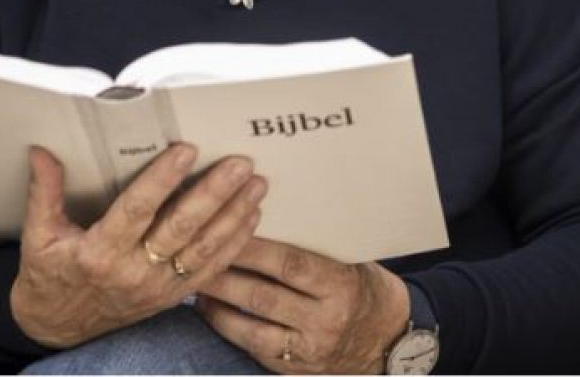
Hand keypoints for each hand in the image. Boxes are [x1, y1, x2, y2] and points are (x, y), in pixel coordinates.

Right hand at [10, 143, 265, 348]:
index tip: (186, 151)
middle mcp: (132, 272)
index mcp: (98, 253)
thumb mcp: (38, 236)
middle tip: (239, 165)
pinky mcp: (171, 297)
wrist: (57, 328)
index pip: (136, 210)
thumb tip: (42, 150)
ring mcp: (156, 288)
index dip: (163, 179)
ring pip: (203, 250)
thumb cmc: (49, 275)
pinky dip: (234, 244)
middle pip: (181, 228)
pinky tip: (252, 216)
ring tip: (256, 184)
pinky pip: (210, 271)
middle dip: (214, 194)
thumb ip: (44, 192)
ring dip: (234, 216)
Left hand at [196, 237, 410, 373]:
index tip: (225, 228)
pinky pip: (255, 350)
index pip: (290, 265)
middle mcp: (325, 322)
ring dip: (218, 306)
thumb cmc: (363, 286)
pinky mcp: (295, 370)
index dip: (254, 248)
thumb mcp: (350, 262)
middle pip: (263, 297)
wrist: (387, 339)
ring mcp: (309, 351)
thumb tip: (262, 218)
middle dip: (224, 276)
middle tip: (193, 254)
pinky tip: (210, 312)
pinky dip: (228, 330)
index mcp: (342, 286)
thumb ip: (313, 248)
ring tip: (194, 284)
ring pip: (252, 329)